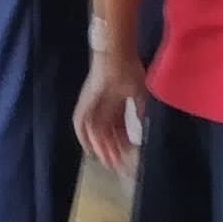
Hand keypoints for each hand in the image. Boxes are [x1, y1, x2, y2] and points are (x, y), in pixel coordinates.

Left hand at [73, 52, 139, 170]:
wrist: (116, 55)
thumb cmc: (129, 69)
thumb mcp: (139, 92)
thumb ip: (139, 108)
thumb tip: (141, 122)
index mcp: (115, 104)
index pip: (118, 128)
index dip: (123, 142)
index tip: (129, 154)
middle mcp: (101, 108)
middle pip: (105, 134)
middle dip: (112, 150)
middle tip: (118, 165)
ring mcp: (90, 106)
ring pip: (93, 133)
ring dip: (100, 147)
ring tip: (108, 162)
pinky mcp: (83, 105)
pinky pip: (80, 125)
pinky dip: (84, 138)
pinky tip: (91, 150)